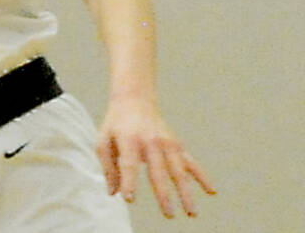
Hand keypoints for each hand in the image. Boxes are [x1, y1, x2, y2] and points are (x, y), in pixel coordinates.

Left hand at [97, 96, 214, 217]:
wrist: (134, 100)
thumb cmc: (116, 125)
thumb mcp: (103, 140)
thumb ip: (108, 167)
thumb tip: (114, 193)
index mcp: (129, 140)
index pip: (129, 164)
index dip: (129, 181)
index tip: (128, 198)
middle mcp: (151, 142)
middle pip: (159, 171)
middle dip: (164, 194)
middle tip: (169, 215)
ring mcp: (167, 143)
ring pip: (179, 171)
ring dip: (186, 192)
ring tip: (191, 213)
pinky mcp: (177, 145)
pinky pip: (191, 162)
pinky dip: (202, 177)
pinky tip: (211, 191)